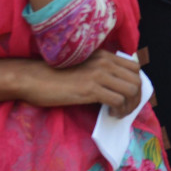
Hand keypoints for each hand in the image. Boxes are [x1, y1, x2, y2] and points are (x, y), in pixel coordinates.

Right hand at [22, 51, 143, 116]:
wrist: (33, 78)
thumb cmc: (54, 75)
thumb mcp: (82, 67)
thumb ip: (100, 70)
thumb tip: (117, 86)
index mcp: (103, 55)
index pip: (134, 67)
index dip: (136, 84)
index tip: (129, 97)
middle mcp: (104, 62)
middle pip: (136, 80)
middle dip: (136, 98)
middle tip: (126, 109)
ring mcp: (98, 74)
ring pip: (131, 90)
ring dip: (129, 106)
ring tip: (119, 113)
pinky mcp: (91, 89)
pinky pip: (117, 101)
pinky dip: (118, 111)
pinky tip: (110, 115)